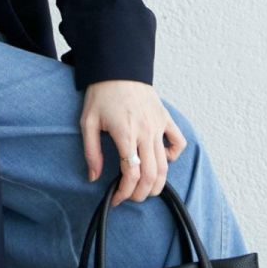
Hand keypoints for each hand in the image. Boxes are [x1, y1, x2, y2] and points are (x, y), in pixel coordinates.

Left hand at [80, 80, 187, 205]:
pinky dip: (174, 156)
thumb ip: (91, 152)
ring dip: (157, 183)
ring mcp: (158, 126)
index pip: (131, 174)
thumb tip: (94, 177)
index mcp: (125, 134)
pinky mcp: (166, 119)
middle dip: (141, 193)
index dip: (124, 192)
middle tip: (130, 197)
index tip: (117, 199)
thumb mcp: (88, 123)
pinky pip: (178, 142)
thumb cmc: (101, 94)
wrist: (118, 68)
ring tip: (145, 190)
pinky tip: (162, 160)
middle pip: (151, 175)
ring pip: (165, 165)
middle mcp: (145, 132)